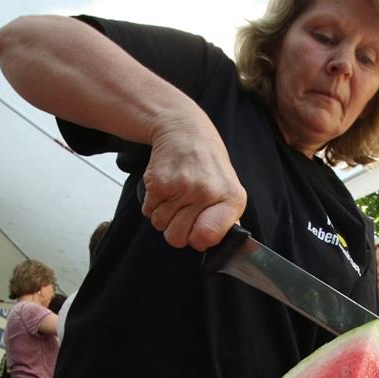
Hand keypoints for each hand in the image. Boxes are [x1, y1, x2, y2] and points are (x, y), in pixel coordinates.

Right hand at [140, 113, 246, 250]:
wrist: (185, 132)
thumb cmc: (207, 165)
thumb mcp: (228, 189)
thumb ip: (225, 220)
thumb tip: (216, 246)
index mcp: (230, 199)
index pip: (207, 237)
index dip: (198, 240)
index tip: (198, 230)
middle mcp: (206, 193)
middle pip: (178, 238)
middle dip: (176, 230)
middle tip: (183, 212)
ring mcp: (181, 187)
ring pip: (161, 226)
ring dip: (163, 216)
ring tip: (175, 197)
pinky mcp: (158, 183)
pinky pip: (148, 212)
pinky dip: (152, 205)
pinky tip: (165, 189)